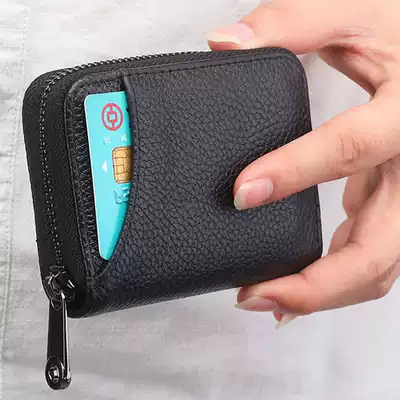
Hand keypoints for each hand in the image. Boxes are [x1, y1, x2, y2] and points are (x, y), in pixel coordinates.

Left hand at [206, 0, 399, 324]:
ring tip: (268, 299)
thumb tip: (226, 42)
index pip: (348, 150)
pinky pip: (371, 253)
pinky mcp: (393, 203)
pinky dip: (334, 277)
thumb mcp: (360, 15)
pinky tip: (299, 283)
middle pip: (375, 250)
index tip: (242, 193)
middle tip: (254, 294)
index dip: (295, 174)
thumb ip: (293, 24)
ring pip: (377, 266)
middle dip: (315, 283)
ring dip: (323, 293)